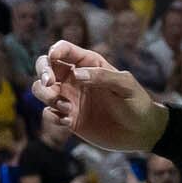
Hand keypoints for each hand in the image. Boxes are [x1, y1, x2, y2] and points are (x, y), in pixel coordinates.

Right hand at [33, 40, 167, 154]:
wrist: (140, 133)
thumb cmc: (136, 103)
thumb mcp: (125, 85)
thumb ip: (102, 76)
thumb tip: (76, 74)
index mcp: (88, 64)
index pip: (64, 50)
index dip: (55, 50)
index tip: (54, 57)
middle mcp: (75, 78)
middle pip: (45, 66)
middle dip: (42, 71)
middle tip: (51, 84)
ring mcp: (69, 98)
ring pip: (41, 89)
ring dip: (46, 96)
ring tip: (66, 108)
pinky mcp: (68, 118)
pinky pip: (49, 113)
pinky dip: (53, 117)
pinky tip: (69, 122)